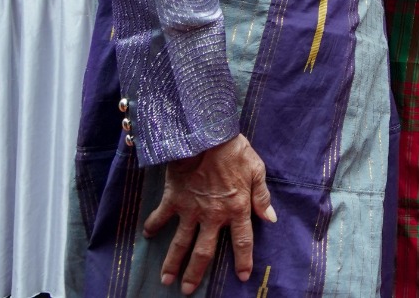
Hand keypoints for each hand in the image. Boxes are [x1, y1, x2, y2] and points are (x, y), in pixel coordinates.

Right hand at [142, 134, 274, 292]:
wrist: (206, 136)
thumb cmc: (235, 151)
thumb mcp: (256, 171)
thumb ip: (262, 197)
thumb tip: (271, 219)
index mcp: (236, 208)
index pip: (242, 240)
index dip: (243, 260)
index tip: (242, 276)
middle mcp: (212, 215)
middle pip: (203, 251)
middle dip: (195, 273)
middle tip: (187, 291)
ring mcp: (190, 210)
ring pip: (180, 243)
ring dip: (172, 262)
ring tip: (166, 280)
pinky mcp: (173, 199)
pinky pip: (160, 217)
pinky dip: (152, 226)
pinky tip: (147, 236)